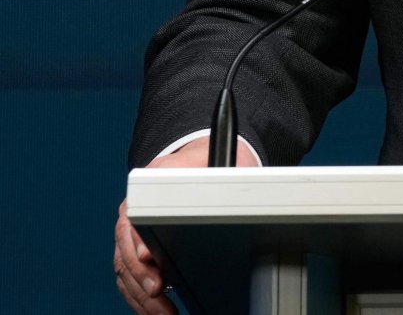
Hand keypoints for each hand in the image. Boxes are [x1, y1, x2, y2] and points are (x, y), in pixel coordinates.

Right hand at [115, 136, 259, 313]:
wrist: (196, 161)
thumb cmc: (201, 163)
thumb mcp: (206, 160)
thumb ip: (209, 175)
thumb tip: (220, 189)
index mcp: (142, 191)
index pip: (132, 220)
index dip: (138, 241)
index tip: (147, 256)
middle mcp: (130, 217)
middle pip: (126, 252)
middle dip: (141, 276)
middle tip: (157, 292)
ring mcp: (132, 237)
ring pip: (127, 272)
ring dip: (142, 296)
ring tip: (162, 312)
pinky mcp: (138, 254)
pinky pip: (132, 280)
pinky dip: (141, 299)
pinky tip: (157, 311)